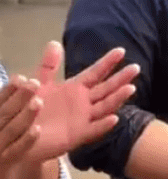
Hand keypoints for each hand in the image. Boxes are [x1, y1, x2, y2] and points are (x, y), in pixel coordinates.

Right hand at [0, 76, 40, 178]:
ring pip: (10, 131)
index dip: (7, 91)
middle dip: (18, 98)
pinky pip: (15, 152)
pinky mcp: (3, 165)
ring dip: (24, 116)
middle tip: (33, 83)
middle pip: (3, 114)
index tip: (20, 78)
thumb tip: (15, 90)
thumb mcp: (0, 126)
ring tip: (38, 102)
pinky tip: (37, 130)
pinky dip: (26, 141)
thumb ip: (4, 112)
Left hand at [26, 41, 138, 161]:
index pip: (95, 73)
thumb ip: (48, 66)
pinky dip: (104, 125)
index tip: (121, 50)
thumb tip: (54, 43)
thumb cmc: (31, 109)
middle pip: (106, 88)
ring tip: (130, 88)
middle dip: (121, 78)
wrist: (21, 135)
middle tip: (135, 67)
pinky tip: (114, 119)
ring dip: (118, 98)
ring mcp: (84, 119)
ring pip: (105, 106)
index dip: (108, 62)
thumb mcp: (39, 84)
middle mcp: (84, 102)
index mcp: (76, 89)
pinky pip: (94, 130)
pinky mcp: (78, 135)